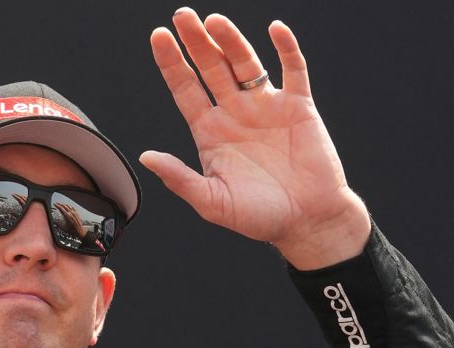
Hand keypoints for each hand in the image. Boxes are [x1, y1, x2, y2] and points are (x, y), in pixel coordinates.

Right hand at [55, 202, 87, 237]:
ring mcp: (74, 213)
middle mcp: (71, 213)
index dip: (57, 205)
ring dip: (64, 204)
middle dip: (60, 204)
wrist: (79, 231)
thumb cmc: (72, 230)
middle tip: (57, 203)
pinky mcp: (77, 214)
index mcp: (67, 216)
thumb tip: (54, 221)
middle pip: (64, 206)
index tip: (54, 204)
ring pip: (68, 206)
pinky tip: (69, 206)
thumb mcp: (63, 228)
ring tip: (61, 204)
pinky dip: (69, 206)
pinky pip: (73, 208)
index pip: (61, 208)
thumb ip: (58, 224)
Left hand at [141, 8, 370, 268]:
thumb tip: (146, 157)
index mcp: (211, 132)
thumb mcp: (212, 202)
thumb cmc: (259, 217)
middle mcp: (236, 113)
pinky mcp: (299, 106)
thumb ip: (180, 179)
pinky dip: (286, 48)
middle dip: (196, 42)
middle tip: (182, 16)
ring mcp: (267, 106)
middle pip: (211, 68)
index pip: (186, 89)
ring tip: (214, 21)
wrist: (308, 222)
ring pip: (245, 63)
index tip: (158, 37)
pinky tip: (275, 30)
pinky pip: (293, 70)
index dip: (172, 63)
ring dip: (231, 41)